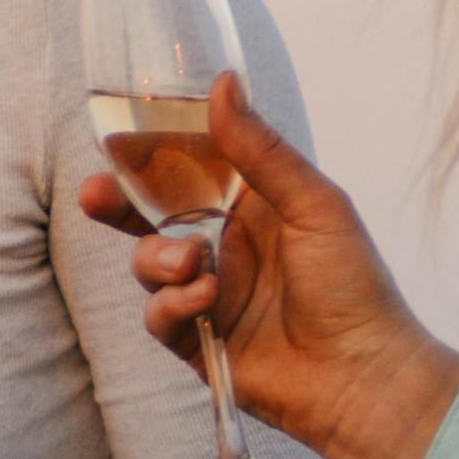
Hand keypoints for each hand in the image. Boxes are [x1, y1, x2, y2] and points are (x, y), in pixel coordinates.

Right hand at [83, 81, 458, 458]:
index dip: (151, 156)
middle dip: (118, 203)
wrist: (362, 377)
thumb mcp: (313, 204)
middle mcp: (227, 247)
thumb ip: (260, 149)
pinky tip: (203, 304)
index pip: (190, 170)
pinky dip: (171, 305)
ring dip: (157, 260)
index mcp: (254, 207)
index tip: (117, 141)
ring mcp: (209, 295)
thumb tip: (222, 82)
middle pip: (152, 216)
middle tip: (95, 195)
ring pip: (150, 264)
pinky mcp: (197, 342)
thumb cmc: (354, 286)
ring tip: (190, 265)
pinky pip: (158, 316)